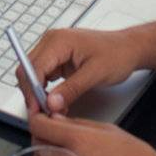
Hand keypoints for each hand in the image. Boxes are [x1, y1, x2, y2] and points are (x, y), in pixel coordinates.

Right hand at [23, 25, 141, 114]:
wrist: (128, 49)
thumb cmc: (116, 54)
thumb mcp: (95, 74)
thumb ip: (71, 89)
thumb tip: (51, 103)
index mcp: (58, 41)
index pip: (33, 67)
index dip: (32, 91)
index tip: (37, 111)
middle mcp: (51, 42)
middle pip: (28, 70)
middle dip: (32, 93)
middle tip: (43, 114)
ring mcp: (53, 50)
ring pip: (33, 75)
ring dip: (38, 94)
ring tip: (52, 110)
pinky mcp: (57, 59)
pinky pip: (43, 76)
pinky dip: (46, 91)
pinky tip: (57, 102)